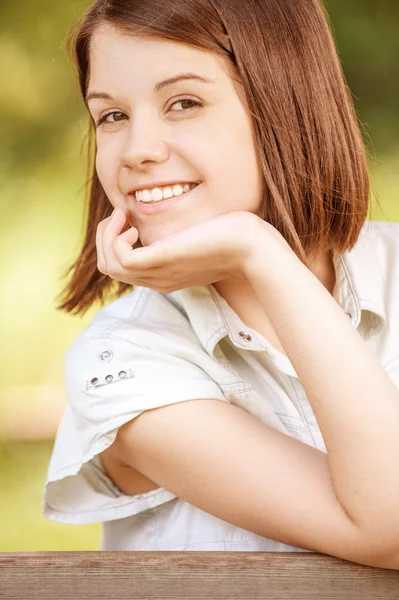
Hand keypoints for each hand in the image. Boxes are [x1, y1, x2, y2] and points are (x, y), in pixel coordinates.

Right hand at [96, 207, 290, 292]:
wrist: (252, 247)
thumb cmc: (234, 237)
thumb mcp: (199, 237)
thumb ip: (182, 235)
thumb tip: (176, 222)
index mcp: (164, 275)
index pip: (121, 268)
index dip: (115, 240)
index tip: (131, 219)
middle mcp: (157, 279)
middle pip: (108, 267)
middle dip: (105, 235)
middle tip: (123, 215)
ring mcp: (158, 273)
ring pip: (108, 265)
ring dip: (107, 235)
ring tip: (124, 216)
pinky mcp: (162, 260)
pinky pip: (120, 260)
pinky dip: (116, 239)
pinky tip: (133, 224)